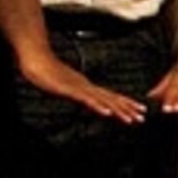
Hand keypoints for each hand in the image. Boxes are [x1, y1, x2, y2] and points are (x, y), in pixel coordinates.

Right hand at [15, 42, 144, 122]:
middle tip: (142, 117)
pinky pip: (86, 100)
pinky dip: (98, 106)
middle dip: (127, 108)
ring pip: (103, 100)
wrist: (35, 58)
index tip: (138, 110)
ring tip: (131, 119)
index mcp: (86, 86)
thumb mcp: (64, 85)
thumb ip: (75, 91)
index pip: (109, 96)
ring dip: (118, 110)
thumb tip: (84, 97)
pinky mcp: (70, 89)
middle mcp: (87, 86)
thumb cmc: (45, 71)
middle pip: (111, 99)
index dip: (124, 103)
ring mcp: (80, 87)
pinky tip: (107, 113)